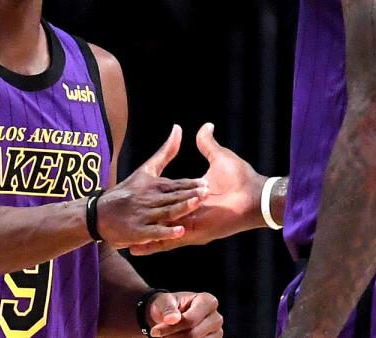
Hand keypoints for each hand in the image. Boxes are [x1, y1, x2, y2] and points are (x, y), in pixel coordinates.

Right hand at [98, 125, 208, 247]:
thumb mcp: (147, 169)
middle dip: (189, 194)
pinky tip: (180, 231)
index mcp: (154, 184)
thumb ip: (166, 152)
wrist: (101, 213)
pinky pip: (155, 232)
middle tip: (207, 192)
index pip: (176, 184)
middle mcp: (150, 199)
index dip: (191, 184)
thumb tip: (178, 128)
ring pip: (166, 212)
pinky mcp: (139, 232)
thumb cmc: (128, 190)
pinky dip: (167, 232)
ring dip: (181, 209)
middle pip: (173, 197)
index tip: (207, 182)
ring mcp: (144, 216)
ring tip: (196, 205)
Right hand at [131, 123, 265, 254]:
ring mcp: (190, 225)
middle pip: (161, 217)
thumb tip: (205, 126)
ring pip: (160, 232)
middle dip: (142, 222)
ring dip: (142, 238)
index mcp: (193, 198)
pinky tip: (136, 250)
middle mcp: (189, 213)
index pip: (168, 198)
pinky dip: (152, 246)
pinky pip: (168, 243)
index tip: (135, 199)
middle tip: (121, 223)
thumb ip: (207, 144)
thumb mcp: (218, 157)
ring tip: (122, 242)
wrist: (254, 196)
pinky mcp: (193, 234)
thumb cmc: (240, 177)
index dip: (152, 199)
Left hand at [145, 291, 222, 337]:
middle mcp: (216, 317)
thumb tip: (172, 319)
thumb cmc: (168, 306)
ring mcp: (217, 332)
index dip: (171, 328)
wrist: (171, 316)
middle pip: (193, 335)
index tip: (155, 331)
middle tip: (158, 335)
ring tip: (167, 336)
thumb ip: (168, 308)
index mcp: (208, 301)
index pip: (190, 320)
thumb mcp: (164, 302)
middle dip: (173, 337)